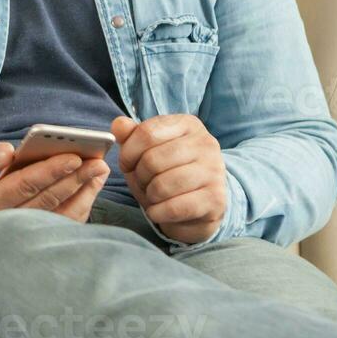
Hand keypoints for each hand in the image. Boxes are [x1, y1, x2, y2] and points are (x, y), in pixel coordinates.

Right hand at [0, 140, 108, 225]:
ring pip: (57, 215)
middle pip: (46, 201)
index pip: (22, 187)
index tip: (73, 156)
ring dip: (82, 194)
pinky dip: (77, 206)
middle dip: (74, 180)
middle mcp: (2, 224)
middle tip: (98, 162)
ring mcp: (16, 232)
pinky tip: (90, 187)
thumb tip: (8, 150)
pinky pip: (57, 221)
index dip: (49, 171)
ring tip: (99, 172)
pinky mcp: (26, 231)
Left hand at [112, 115, 227, 244]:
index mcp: (188, 124)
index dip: (128, 152)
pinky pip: (175, 208)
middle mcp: (205, 144)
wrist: (198, 206)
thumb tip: (119, 125)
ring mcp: (214, 171)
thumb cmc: (167, 172)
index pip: (147, 133)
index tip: (126, 164)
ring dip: (149, 195)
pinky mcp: (217, 199)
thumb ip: (131, 135)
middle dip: (139, 176)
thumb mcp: (145, 150)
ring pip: (162, 185)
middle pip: (153, 159)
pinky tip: (160, 211)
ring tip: (153, 196)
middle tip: (142, 183)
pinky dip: (158, 212)